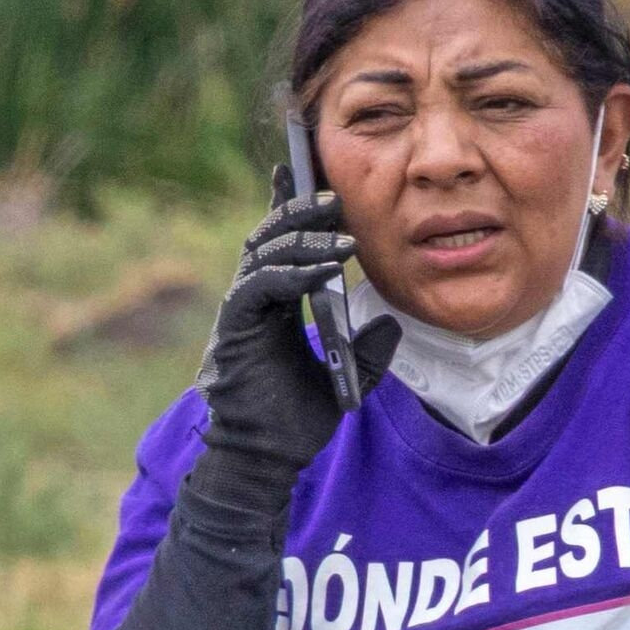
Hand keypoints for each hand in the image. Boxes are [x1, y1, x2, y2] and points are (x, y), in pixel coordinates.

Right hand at [193, 180, 396, 497]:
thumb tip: (393, 321)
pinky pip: (259, 286)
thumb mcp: (349, 375)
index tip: (302, 170)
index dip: (289, 205)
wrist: (267, 458)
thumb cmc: (297, 421)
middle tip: (333, 193)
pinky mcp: (235, 328)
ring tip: (340, 229)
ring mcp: (240, 311)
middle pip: (269, 236)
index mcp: (274, 303)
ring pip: (263, 252)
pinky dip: (290, 273)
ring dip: (301, 236)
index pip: (280, 243)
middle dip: (300, 209)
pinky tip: (321, 270)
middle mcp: (253, 299)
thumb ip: (368, 348)